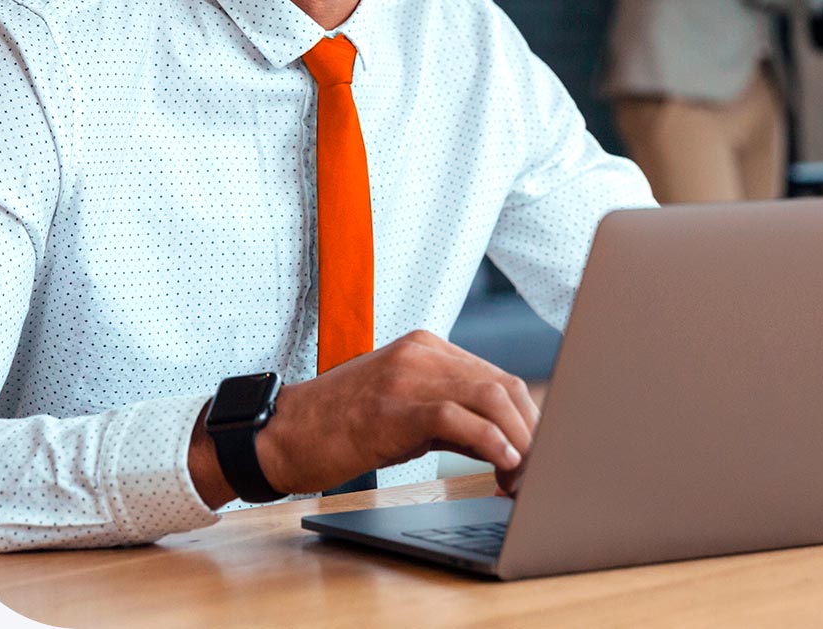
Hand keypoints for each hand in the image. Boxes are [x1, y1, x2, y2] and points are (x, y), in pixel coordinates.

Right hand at [189, 331, 537, 506]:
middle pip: (502, 384)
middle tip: (540, 471)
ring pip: (488, 395)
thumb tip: (503, 442)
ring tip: (526, 475)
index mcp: (427, 347)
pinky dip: (489, 440)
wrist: (282, 432)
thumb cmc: (341, 425)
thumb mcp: (402, 407)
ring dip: (519, 439)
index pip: (497, 376)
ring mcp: (408, 374)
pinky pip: (456, 416)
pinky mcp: (394, 405)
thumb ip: (450, 411)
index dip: (527, 417)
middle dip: (531, 429)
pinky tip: (504, 462)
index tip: (539, 452)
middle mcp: (423, 351)